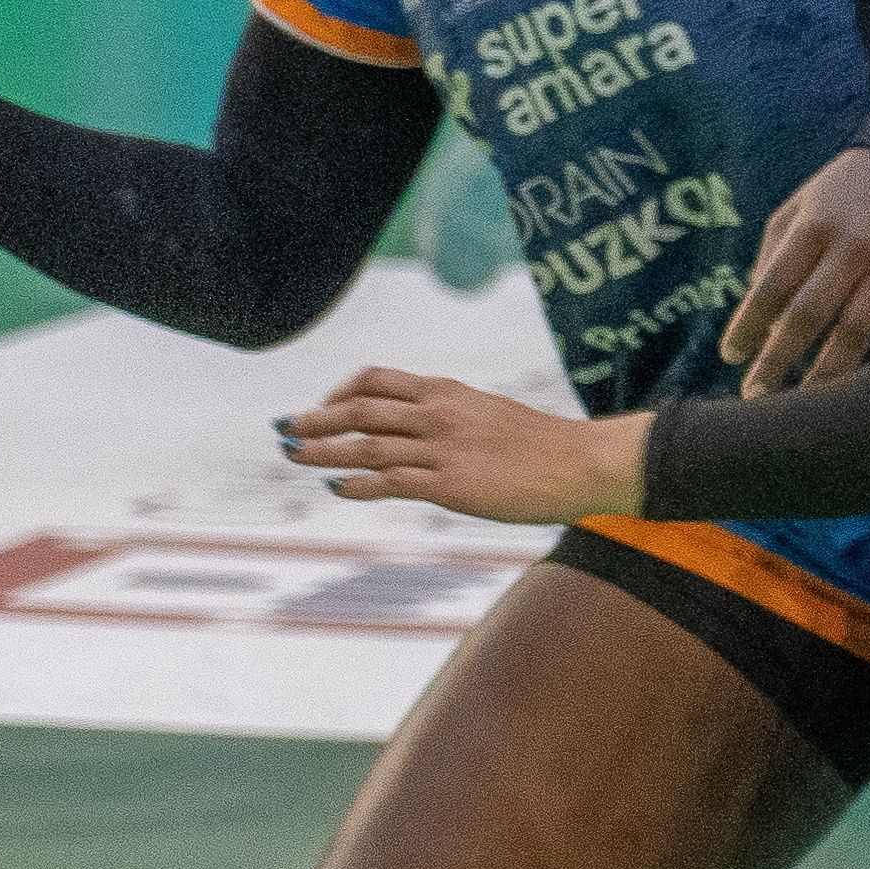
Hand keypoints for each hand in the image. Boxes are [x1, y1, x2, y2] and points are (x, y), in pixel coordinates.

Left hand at [283, 369, 648, 522]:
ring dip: (321, 450)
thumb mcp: (491, 413)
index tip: (324, 406)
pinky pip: (390, 481)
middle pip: (358, 409)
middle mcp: (437, 414)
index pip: (376, 381)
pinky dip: (357, 484)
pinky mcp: (449, 484)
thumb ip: (452, 415)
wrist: (583, 462)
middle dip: (315, 418)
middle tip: (285, 427)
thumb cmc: (545, 444)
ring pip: (364, 445)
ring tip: (294, 455)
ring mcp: (441, 449)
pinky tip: (338, 487)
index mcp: (447, 392)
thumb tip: (423, 427)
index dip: (339, 392)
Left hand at [721, 147, 869, 394]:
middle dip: (777, 359)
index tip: (731, 357)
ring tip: (806, 405)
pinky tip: (868, 390)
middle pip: (808, 315)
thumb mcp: (801, 204)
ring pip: (855, 331)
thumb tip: (760, 315)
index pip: (771, 286)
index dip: (748, 325)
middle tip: (756, 395)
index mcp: (813, 227)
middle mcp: (851, 247)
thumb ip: (774, 252)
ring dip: (827, 372)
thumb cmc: (849, 187)